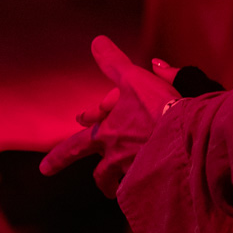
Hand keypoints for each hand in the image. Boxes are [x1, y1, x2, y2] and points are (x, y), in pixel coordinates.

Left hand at [41, 37, 180, 196]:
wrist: (186, 135)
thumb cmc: (157, 106)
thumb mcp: (134, 78)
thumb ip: (113, 62)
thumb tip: (97, 40)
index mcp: (106, 134)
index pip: (76, 145)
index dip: (61, 154)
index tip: (46, 167)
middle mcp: (116, 156)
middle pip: (101, 172)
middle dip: (95, 177)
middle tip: (80, 181)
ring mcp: (136, 171)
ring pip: (121, 181)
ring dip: (117, 184)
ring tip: (116, 190)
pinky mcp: (156, 181)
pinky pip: (145, 189)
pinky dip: (144, 188)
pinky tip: (147, 191)